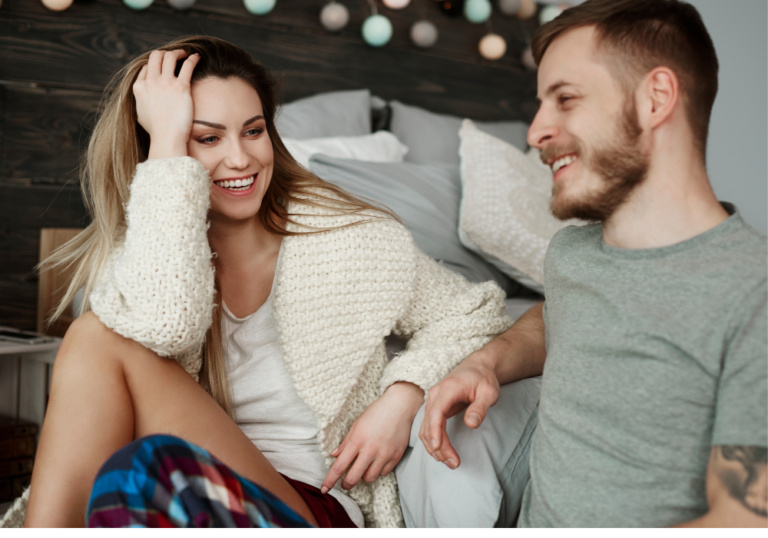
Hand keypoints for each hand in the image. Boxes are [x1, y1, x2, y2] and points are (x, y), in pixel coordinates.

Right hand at [133, 49, 200, 159]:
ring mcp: (165, 83)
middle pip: (156, 57)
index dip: (156, 64)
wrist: (167, 138)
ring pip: (170, 56)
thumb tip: (143, 100)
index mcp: (139, 87)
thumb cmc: (156, 131)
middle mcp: (151, 82)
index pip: (147, 67)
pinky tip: (197, 57)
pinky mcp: (181, 87)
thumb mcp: (140, 115)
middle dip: (165, 53)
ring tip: (185, 54)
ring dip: (178, 52)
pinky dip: (192, 58)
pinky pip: (187, 65)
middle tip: (174, 55)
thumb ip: (141, 102)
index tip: (164, 66)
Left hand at [321, 382, 423, 493]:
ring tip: (364, 467)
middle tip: (345, 483)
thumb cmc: (376, 412)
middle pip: (353, 478)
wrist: (400, 406)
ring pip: (369, 478)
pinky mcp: (396, 456)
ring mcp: (384, 454)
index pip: (339, 466)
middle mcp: (370, 450)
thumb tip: (334, 455)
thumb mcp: (357, 424)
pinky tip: (378, 461)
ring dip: (364, 476)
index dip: (330, 480)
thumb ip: (346, 442)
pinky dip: (379, 470)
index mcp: (357, 441)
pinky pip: (384, 473)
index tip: (324, 489)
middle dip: (346, 484)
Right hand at [419, 352, 499, 468]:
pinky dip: (432, 440)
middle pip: (429, 423)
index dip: (435, 431)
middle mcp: (436, 394)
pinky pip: (428, 425)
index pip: (436, 412)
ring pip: (426, 427)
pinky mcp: (434, 406)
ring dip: (434, 446)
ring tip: (450, 462)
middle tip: (454, 463)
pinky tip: (440, 452)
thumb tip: (471, 424)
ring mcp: (433, 400)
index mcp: (448, 389)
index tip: (438, 447)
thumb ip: (480, 408)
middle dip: (438, 446)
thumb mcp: (489, 392)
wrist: (477, 367)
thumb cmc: (484, 378)